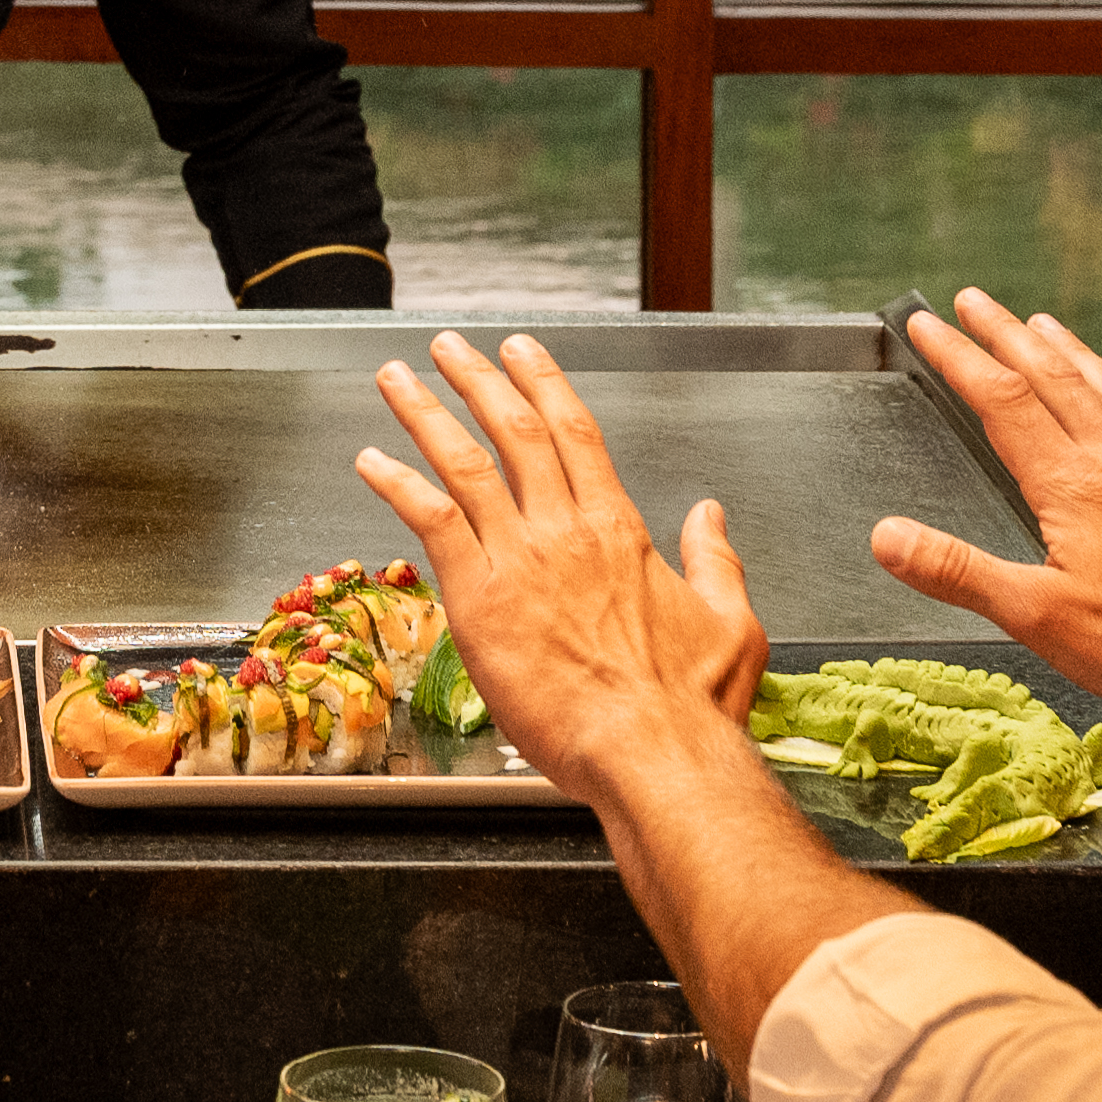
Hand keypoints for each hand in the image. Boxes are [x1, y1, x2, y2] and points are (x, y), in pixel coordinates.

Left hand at [360, 334, 769, 754]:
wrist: (655, 753)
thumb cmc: (691, 706)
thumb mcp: (732, 621)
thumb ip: (716, 560)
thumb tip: (709, 516)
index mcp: (621, 531)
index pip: (576, 434)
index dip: (544, 383)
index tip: (521, 353)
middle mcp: (567, 531)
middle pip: (516, 430)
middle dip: (476, 380)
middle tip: (447, 348)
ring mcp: (521, 561)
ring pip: (465, 464)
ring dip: (425, 413)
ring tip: (395, 379)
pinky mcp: (480, 601)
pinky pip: (431, 522)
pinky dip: (396, 484)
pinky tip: (370, 462)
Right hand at [870, 291, 1101, 715]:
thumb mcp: (1036, 617)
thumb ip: (958, 572)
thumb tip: (887, 536)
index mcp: (1072, 482)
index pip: (1002, 398)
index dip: (959, 356)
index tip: (926, 324)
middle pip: (1051, 374)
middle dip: (1005, 330)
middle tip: (973, 298)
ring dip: (1066, 348)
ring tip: (1044, 322)